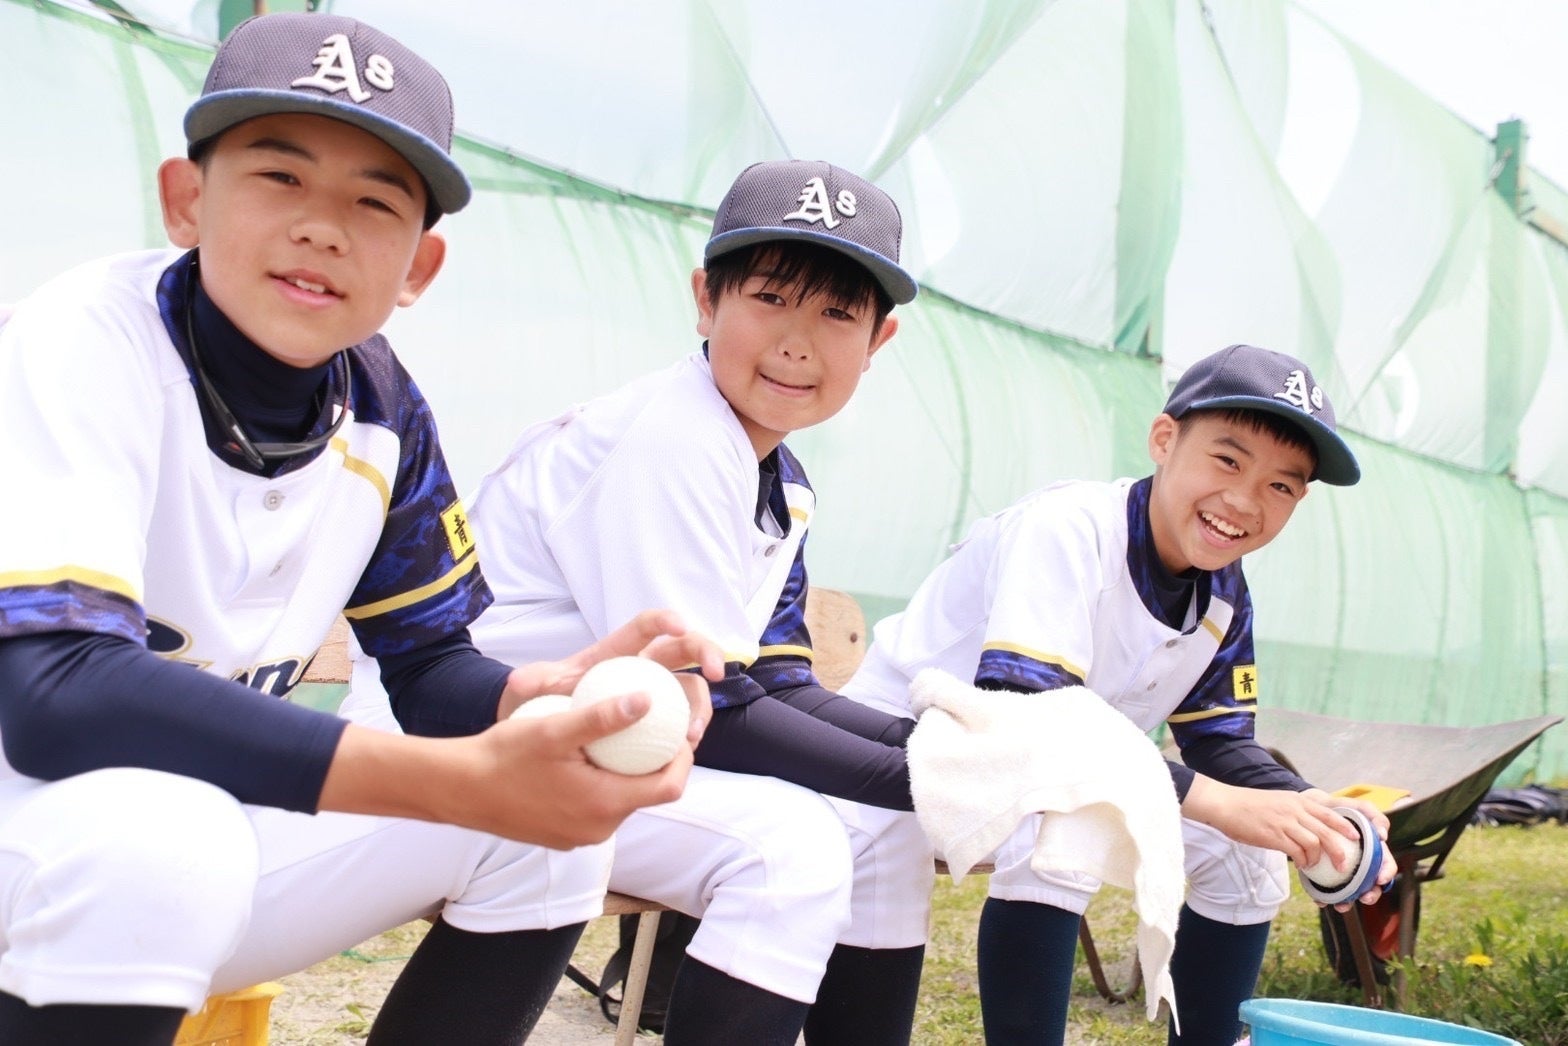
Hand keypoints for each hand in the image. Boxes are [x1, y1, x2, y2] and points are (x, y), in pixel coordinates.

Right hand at [459, 698, 698, 847]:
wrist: (459, 789)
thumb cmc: (504, 756)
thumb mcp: (555, 729)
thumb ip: (602, 717)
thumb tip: (648, 699)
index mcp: (604, 805)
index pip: (669, 786)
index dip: (683, 759)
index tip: (678, 730)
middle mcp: (598, 829)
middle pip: (649, 795)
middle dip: (657, 763)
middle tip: (653, 728)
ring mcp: (580, 837)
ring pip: (623, 803)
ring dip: (629, 774)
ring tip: (624, 739)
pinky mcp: (564, 837)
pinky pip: (598, 811)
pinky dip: (604, 786)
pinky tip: (590, 759)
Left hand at [497, 609, 722, 743]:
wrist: (540, 735)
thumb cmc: (540, 704)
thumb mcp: (534, 691)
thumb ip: (533, 682)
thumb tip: (522, 680)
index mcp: (616, 653)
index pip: (646, 626)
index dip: (665, 620)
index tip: (679, 626)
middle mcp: (641, 669)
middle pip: (684, 650)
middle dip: (708, 652)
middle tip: (717, 672)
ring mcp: (654, 696)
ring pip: (690, 689)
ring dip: (701, 705)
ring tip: (694, 732)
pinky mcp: (657, 724)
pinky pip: (682, 722)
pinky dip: (689, 732)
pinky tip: (685, 751)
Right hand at [1182, 777, 1395, 906]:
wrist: (1225, 805)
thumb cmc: (1250, 807)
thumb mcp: (1279, 804)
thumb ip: (1297, 814)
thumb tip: (1311, 832)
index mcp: (1299, 801)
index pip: (1332, 811)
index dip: (1350, 825)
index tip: (1362, 837)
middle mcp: (1297, 809)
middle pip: (1330, 828)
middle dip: (1343, 848)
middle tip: (1348, 863)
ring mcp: (1286, 821)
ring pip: (1316, 842)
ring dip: (1323, 858)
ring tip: (1325, 868)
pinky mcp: (1275, 835)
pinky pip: (1298, 851)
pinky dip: (1304, 861)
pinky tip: (1303, 865)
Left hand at [1301, 789, 1397, 910]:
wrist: (1309, 810)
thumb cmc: (1337, 809)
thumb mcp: (1355, 806)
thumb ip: (1373, 814)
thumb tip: (1383, 835)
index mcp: (1372, 851)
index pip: (1386, 866)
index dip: (1387, 874)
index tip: (1380, 879)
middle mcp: (1361, 865)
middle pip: (1372, 885)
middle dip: (1371, 895)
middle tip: (1364, 898)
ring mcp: (1344, 871)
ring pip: (1351, 892)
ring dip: (1348, 902)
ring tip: (1341, 905)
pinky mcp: (1326, 875)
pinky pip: (1327, 890)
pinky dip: (1325, 898)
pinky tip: (1320, 900)